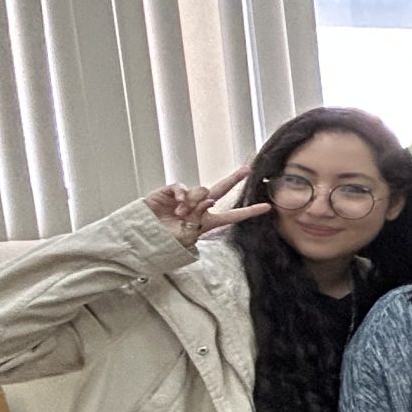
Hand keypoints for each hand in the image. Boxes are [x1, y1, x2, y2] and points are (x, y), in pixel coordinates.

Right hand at [142, 165, 268, 246]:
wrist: (143, 237)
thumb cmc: (165, 241)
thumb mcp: (187, 236)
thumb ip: (200, 218)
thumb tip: (210, 200)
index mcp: (207, 222)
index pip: (232, 215)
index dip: (249, 211)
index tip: (267, 207)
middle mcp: (199, 208)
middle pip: (220, 190)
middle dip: (233, 179)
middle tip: (246, 169)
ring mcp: (186, 199)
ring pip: (201, 191)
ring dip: (193, 203)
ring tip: (181, 214)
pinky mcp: (172, 192)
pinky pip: (183, 187)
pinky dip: (183, 194)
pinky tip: (179, 203)